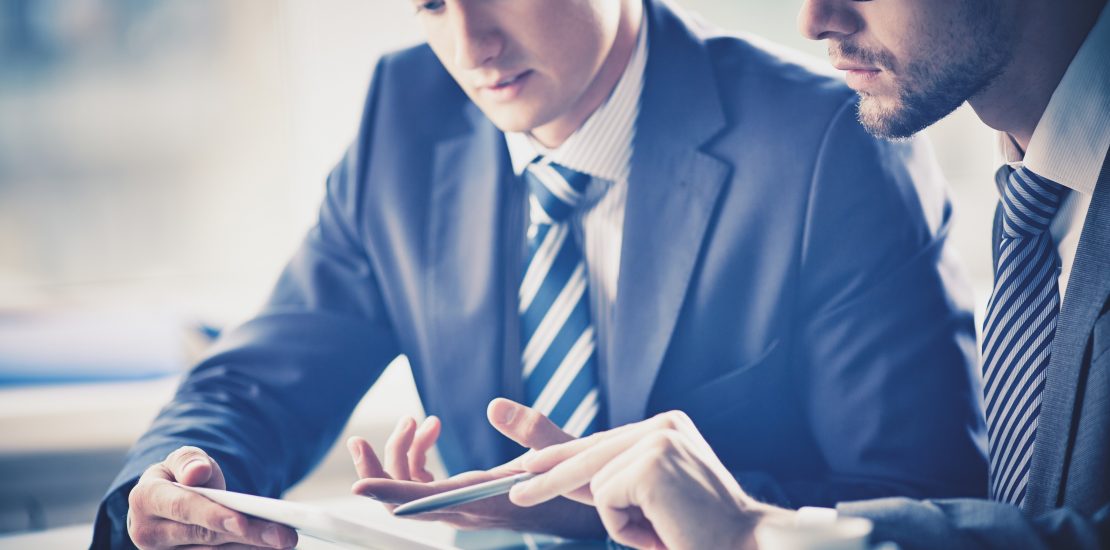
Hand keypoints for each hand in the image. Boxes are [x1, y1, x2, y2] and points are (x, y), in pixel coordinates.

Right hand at [126, 446, 297, 548]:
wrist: (168, 501)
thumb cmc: (180, 476)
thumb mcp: (182, 459)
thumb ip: (189, 461)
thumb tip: (197, 472)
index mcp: (145, 498)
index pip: (183, 509)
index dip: (213, 516)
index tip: (243, 522)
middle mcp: (148, 532)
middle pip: (205, 537)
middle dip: (248, 535)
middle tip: (284, 536)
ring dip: (251, 548)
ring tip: (284, 541)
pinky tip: (269, 548)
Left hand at [347, 401, 604, 538]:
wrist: (583, 504)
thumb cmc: (574, 478)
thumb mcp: (558, 447)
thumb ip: (530, 427)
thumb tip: (492, 405)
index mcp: (482, 500)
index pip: (423, 500)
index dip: (388, 492)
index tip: (357, 485)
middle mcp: (464, 510)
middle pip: (402, 502)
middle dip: (379, 468)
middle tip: (372, 434)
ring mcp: (460, 507)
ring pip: (408, 492)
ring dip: (402, 456)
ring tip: (421, 421)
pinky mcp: (461, 501)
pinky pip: (422, 486)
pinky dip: (418, 458)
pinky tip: (432, 430)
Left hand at [503, 409, 790, 549]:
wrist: (744, 548)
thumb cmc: (698, 534)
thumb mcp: (646, 501)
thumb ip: (608, 481)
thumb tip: (551, 470)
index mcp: (667, 426)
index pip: (602, 442)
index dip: (561, 457)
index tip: (526, 463)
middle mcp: (663, 424)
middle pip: (588, 452)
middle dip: (547, 474)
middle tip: (514, 488)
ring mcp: (658, 439)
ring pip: (595, 482)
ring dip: (618, 520)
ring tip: (661, 533)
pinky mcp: (651, 462)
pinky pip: (605, 499)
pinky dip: (624, 527)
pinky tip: (661, 532)